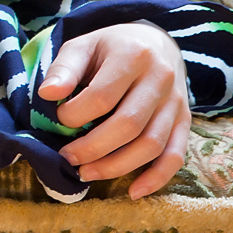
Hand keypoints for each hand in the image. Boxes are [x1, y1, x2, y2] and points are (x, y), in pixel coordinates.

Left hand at [38, 22, 190, 198]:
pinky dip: (156, 177)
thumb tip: (47, 94)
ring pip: (151, 145)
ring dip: (117, 166)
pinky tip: (133, 191)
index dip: (76, 114)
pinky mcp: (185, 121)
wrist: (155, 41)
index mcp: (133, 56)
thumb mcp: (83, 45)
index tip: (58, 119)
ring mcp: (176, 102)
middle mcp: (160, 79)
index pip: (103, 96)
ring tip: (86, 173)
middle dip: (93, 148)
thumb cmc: (110, 47)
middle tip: (67, 158)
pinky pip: (176, 155)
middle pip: (128, 125)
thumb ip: (64, 68)